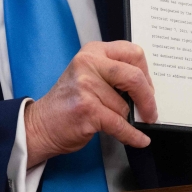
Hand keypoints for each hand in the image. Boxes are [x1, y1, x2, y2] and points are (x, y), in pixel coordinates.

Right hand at [23, 41, 157, 167]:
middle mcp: (88, 64)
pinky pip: (121, 124)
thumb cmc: (69, 101)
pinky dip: (133, 135)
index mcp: (93, 51)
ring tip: (118, 122)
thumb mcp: (89, 74)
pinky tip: (139, 139)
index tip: (148, 89)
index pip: (133, 53)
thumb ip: (114, 72)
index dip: (146, 73)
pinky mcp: (87, 109)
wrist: (41, 124)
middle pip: (134, 76)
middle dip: (148, 98)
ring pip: (125, 106)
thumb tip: (147, 90)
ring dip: (127, 119)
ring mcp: (86, 86)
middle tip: (150, 112)